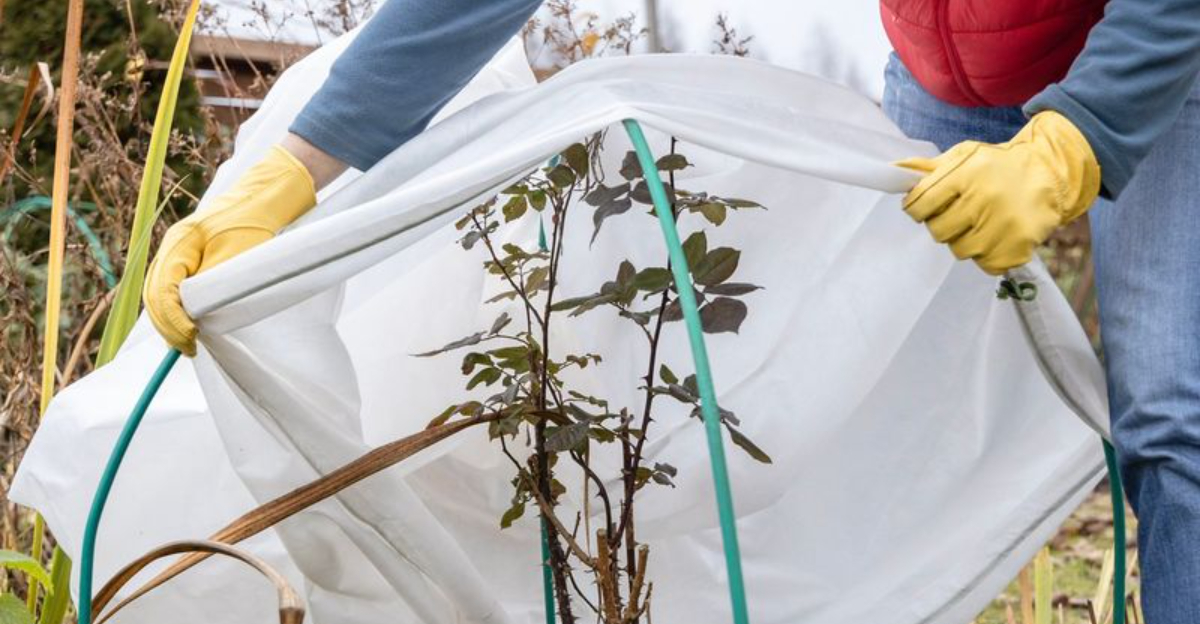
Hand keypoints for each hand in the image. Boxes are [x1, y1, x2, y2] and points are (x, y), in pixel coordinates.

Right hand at [143, 145, 316, 355]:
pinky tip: (188, 325)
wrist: (265, 197)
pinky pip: (172, 287)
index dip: (174, 319)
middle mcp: (172, 246)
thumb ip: (213, 282)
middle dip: (169, 324)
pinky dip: (176, 308)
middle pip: (155, 293)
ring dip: (170, 319)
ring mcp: (178, 251)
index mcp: (179, 242)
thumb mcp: (237, 254)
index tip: (191, 338)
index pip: (162, 289)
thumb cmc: (255, 222)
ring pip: (160, 292)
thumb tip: (195, 314)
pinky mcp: (189, 257)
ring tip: (186, 342)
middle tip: (188, 348)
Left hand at [897, 111, 1100, 274]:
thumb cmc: (997, 166)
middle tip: (958, 214)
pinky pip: (986, 265)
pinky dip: (987, 255)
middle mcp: (985, 199)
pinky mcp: (1019, 245)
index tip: (924, 207)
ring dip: (965, 240)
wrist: (1049, 171)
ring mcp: (1004, 224)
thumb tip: (894, 171)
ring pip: (960, 250)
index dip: (916, 208)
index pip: (920, 204)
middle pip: (938, 231)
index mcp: (966, 173)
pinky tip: (996, 236)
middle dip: (942, 223)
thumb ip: (928, 168)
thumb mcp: (964, 156)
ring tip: (980, 223)